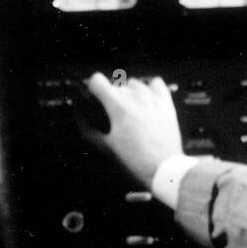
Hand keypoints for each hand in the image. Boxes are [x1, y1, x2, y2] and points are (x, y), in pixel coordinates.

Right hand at [80, 72, 184, 187]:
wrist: (163, 167)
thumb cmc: (136, 159)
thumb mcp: (108, 147)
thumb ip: (90, 131)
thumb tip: (80, 120)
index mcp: (119, 107)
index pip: (97, 80)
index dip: (93, 88)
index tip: (95, 96)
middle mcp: (135, 98)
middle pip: (115, 85)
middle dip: (112, 97)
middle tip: (115, 115)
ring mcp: (152, 98)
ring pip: (134, 83)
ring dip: (129, 93)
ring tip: (132, 110)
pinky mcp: (166, 102)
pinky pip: (155, 83)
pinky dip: (150, 88)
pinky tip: (147, 100)